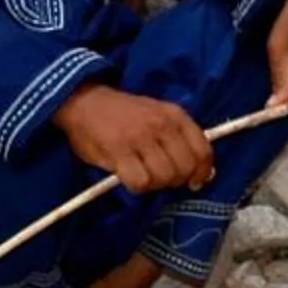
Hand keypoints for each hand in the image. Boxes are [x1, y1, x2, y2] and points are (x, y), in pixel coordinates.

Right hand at [54, 84, 216, 194]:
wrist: (84, 101)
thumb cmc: (123, 112)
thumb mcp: (158, 114)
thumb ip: (180, 139)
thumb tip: (204, 174)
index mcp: (174, 115)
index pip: (203, 151)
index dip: (202, 172)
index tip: (194, 181)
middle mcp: (160, 125)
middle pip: (183, 169)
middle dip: (174, 180)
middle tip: (160, 176)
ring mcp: (140, 138)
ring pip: (163, 178)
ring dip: (154, 184)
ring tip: (142, 173)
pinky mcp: (119, 152)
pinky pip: (140, 183)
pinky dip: (136, 186)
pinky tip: (128, 176)